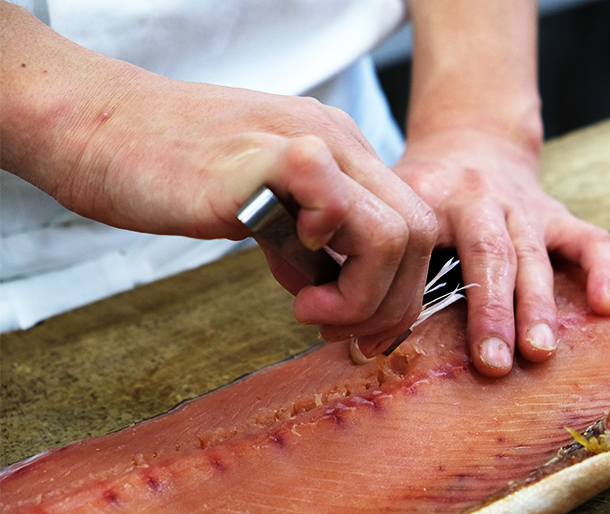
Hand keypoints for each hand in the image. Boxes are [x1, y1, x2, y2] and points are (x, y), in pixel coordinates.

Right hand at [0, 8, 436, 345]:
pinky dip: (331, 256)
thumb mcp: (261, 211)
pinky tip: (286, 276)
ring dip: (365, 296)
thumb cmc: (172, 172)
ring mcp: (308, 144)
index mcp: (343, 152)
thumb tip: (328, 294)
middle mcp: (339, 142)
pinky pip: (337, 204)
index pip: (412, 227)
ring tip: (308, 310)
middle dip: (392, 304)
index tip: (356, 329)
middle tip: (335, 329)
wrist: (100, 129)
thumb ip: (302, 245)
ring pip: (397, 231)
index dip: (399, 290)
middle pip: (420, 234)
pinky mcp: (266, 159)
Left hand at [394, 128, 609, 376]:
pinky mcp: (556, 213)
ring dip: (539, 305)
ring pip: (536, 253)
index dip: (414, 293)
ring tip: (540, 351)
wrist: (469, 140)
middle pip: (489, 252)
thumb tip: (349, 337)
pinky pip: (588, 238)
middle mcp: (481, 197)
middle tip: (493, 362)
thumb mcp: (387, 204)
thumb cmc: (420, 189)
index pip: (424, 243)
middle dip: (492, 310)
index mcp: (430, 196)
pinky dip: (602, 270)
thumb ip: (371, 259)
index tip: (400, 338)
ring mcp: (523, 205)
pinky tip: (609, 306)